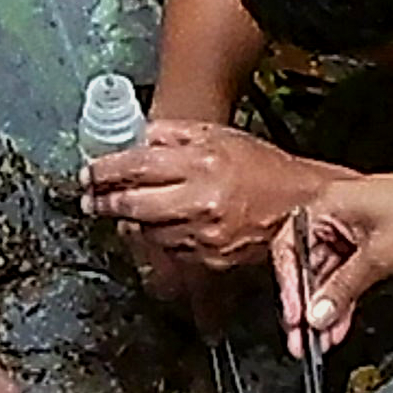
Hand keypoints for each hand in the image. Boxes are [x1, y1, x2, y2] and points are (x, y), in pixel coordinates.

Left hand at [81, 121, 340, 283]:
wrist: (303, 206)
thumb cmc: (264, 168)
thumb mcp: (221, 136)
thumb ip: (176, 134)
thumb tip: (139, 137)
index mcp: (202, 163)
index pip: (136, 166)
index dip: (105, 171)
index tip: (89, 174)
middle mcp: (200, 199)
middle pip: (133, 204)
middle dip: (104, 202)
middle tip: (90, 199)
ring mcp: (204, 232)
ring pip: (148, 230)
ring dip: (132, 221)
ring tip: (126, 210)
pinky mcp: (211, 257)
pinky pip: (171, 249)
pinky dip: (161, 238)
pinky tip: (162, 226)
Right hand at [276, 168, 392, 360]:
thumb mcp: (379, 259)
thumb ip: (342, 289)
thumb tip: (317, 314)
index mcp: (328, 204)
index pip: (290, 249)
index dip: (289, 286)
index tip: (295, 316)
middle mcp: (335, 214)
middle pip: (307, 265)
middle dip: (308, 305)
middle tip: (304, 339)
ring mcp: (352, 229)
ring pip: (328, 275)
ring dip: (326, 307)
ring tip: (322, 339)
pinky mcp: (370, 242)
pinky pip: (347, 274)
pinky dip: (344, 298)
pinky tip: (339, 323)